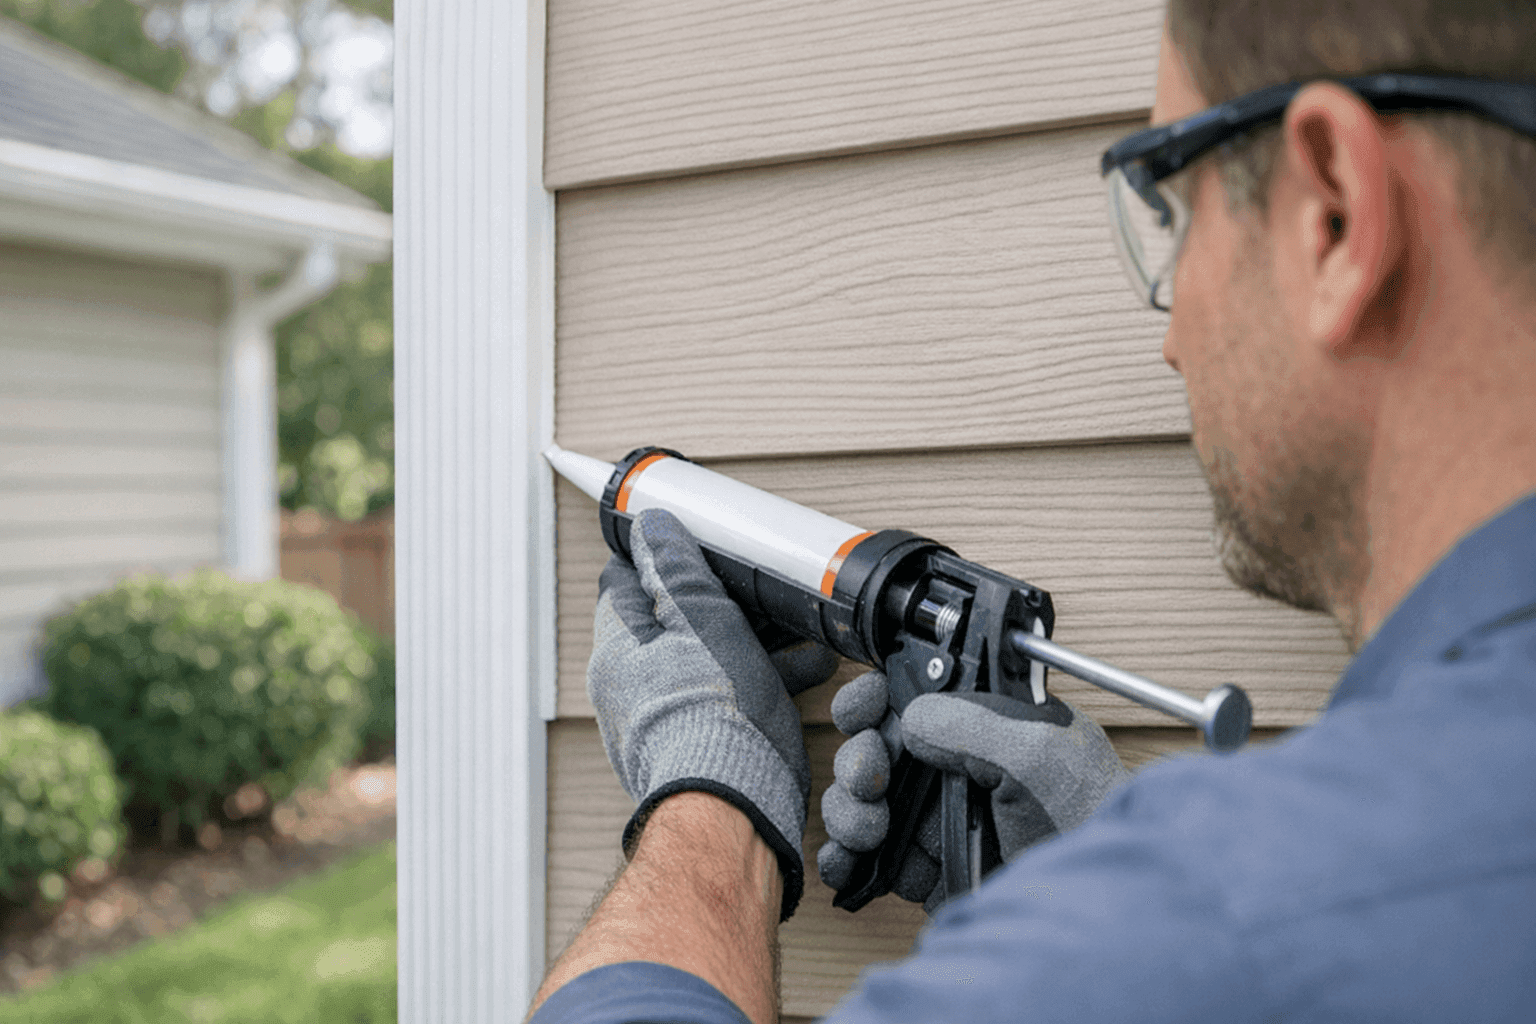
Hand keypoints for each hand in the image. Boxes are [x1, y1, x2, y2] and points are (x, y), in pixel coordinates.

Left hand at [588, 507, 837, 920]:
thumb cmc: (711, 715)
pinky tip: (808, 670)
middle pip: (674, 622)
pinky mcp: (699, 747)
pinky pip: (728, 697)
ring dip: (754, 641)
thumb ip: (677, 568)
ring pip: (709, 660)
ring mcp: (665, 719)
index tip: (693, 544)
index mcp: (618, 647)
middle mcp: (632, 686)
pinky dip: (763, 679)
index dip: (660, 556)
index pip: (625, 582)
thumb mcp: (700, 617)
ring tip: (801, 632)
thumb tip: (652, 527)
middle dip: (722, 602)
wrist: (733, 809)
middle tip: (760, 589)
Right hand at [816, 671, 1129, 911]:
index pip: (914, 694)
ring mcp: (939, 819)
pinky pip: (868, 857)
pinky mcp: (927, 868)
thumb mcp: (1040, 752)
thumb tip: (912, 719)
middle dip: (856, 760)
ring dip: (849, 812)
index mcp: (985, 722)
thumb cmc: (1090, 823)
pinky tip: (848, 862)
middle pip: (874, 747)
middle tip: (869, 779)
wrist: (1097, 909)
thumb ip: (971, 722)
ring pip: (862, 801)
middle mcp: (957, 766)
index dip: (876, 697)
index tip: (865, 709)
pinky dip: (845, 859)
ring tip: (871, 830)